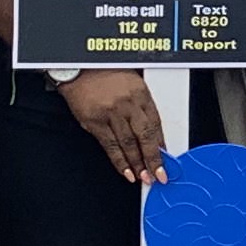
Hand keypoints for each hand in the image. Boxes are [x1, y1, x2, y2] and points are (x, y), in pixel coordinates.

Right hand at [62, 68, 169, 183]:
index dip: (161, 144)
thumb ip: (142, 106)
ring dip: (138, 164)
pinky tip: (126, 171)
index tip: (167, 158)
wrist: (78, 68)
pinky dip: (119, 161)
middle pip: (145, 136)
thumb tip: (152, 134)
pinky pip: (110, 146)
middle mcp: (127, 104)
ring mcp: (110, 113)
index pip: (156, 123)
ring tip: (144, 177)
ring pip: (128, 144)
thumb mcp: (131, 83)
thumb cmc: (105, 73)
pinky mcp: (94, 122)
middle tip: (160, 175)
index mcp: (140, 93)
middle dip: (154, 159)